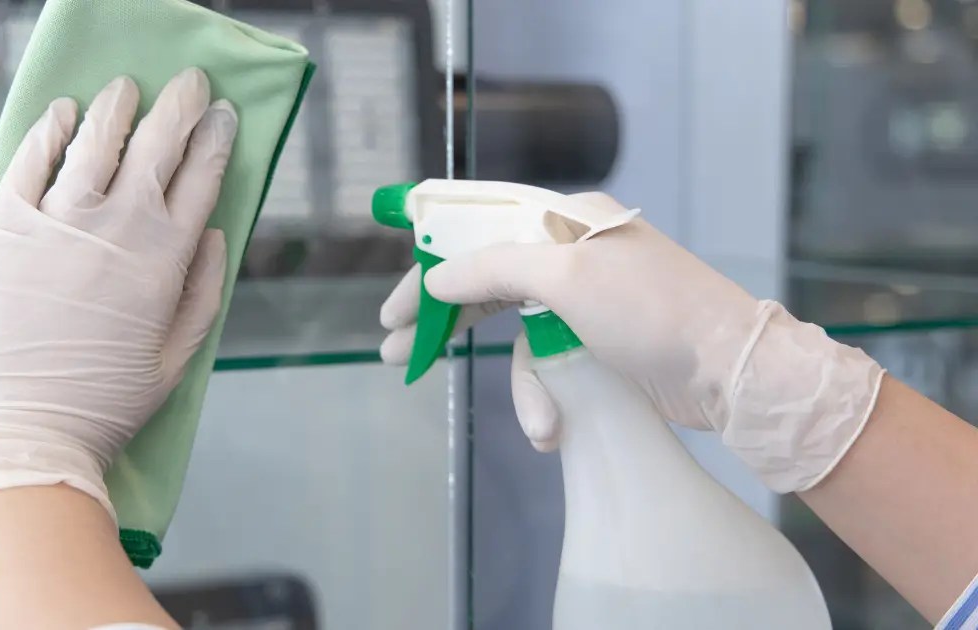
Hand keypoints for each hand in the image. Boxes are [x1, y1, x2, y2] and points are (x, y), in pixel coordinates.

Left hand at [0, 70, 238, 564]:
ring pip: (97, 139)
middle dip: (182, 106)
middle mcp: (117, 226)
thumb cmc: (103, 404)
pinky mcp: (5, 225)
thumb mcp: (177, 360)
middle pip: (157, 144)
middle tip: (192, 85)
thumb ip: (203, 293)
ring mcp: (58, 220)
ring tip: (128, 89)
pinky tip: (64, 113)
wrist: (19, 429)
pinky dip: (52, 129)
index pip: (202, 178)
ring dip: (119, 106)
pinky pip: (32, 160)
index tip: (225, 115)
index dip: (217, 139)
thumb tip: (214, 233)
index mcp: (165, 259)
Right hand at [380, 192, 883, 492]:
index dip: (429, 263)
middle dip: (441, 318)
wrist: (733, 370)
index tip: (393, 302)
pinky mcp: (598, 340)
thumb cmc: (652, 311)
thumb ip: (493, 270)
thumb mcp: (566, 280)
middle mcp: (569, 253)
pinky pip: (548, 362)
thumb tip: (438, 278)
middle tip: (392, 347)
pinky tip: (551, 427)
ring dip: (511, 377)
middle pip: (485, 279)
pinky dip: (543, 393)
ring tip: (526, 420)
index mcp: (562, 221)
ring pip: (515, 332)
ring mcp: (584, 299)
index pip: (477, 229)